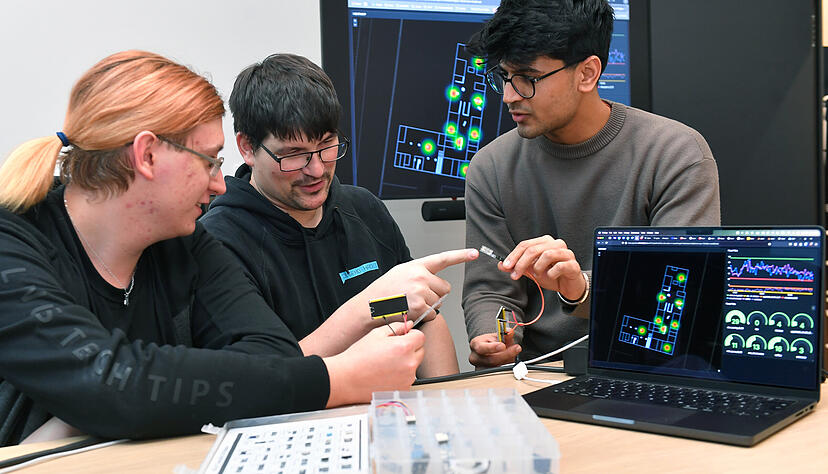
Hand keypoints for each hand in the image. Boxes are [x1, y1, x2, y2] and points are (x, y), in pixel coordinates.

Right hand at [325, 321, 425, 405]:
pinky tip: (386, 373)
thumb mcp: (376, 334)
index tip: (404, 336)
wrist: (347, 379)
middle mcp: (409, 364)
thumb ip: (396, 327)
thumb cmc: (358, 357)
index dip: (412, 334)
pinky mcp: (403, 389)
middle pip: (421, 351)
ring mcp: (407, 378)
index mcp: (404, 347)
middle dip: (411, 348)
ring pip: (415, 365)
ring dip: (407, 362)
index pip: (421, 336)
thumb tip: (408, 325)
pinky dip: (402, 375)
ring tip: (387, 363)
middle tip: (393, 349)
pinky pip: (408, 378)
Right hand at [362, 248, 478, 323]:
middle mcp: (420, 276)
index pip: (443, 258)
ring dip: (428, 307)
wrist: (368, 306)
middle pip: (445, 289)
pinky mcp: (419, 307)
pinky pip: (432, 315)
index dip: (461, 255)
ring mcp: (420, 292)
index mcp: (417, 266)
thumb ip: (418, 273)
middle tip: (417, 297)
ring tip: (409, 304)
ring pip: (439, 303)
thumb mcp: (400, 273)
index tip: (475, 253)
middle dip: (436, 295)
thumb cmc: (383, 291)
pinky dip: (423, 317)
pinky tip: (409, 312)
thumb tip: (432, 279)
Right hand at [468, 332, 520, 367]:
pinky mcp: (488, 374)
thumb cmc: (489, 342)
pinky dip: (507, 364)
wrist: (486, 348)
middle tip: (516, 348)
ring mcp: (481, 367)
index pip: (481, 348)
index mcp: (475, 345)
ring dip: (509, 359)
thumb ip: (504, 334)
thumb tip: (510, 332)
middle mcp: (476, 358)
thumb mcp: (496, 335)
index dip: (492, 348)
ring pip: (498, 366)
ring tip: (514, 351)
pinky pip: (500, 371)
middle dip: (506, 354)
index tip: (502, 345)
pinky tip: (510, 358)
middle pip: (491, 360)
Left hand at [500, 235, 585, 300]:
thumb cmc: (551, 275)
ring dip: (538, 268)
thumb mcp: (531, 271)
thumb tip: (501, 265)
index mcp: (545, 242)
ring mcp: (566, 253)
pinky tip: (551, 277)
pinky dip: (551, 274)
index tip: (506, 266)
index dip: (514, 255)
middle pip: (533, 249)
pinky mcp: (573, 264)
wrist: (568, 286)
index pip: (525, 245)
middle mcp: (556, 244)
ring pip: (547, 255)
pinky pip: (559, 266)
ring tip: (538, 275)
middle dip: (521, 263)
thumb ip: (517, 267)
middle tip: (515, 275)